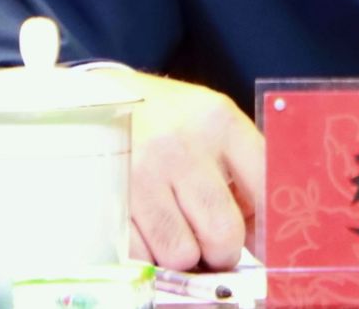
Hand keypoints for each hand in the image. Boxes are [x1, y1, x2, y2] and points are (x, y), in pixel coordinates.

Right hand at [119, 72, 265, 270]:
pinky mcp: (107, 198)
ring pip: (182, 254)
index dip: (266, 226)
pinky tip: (146, 230)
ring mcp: (140, 173)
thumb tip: (260, 236)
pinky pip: (142, 257)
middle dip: (222, 252)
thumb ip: (241, 169)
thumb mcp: (209, 123)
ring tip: (174, 232)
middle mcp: (180, 145)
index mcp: (219, 121)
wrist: (92, 101)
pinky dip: (147, 255)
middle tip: (212, 245)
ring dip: (182, 255)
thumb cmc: (163, 119)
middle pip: (224, 233)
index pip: (265, 186)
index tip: (259, 240)